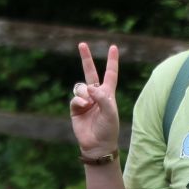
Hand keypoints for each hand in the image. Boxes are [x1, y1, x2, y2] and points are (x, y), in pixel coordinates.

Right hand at [70, 43, 121, 159]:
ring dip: (85, 93)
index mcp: (108, 94)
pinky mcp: (75, 108)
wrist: (97, 145)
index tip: (113, 47)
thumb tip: (90, 87)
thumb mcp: (110, 113)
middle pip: (90, 72)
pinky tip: (84, 107)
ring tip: (89, 104)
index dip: (112, 61)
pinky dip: (79, 101)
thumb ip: (102, 98)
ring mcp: (85, 101)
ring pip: (81, 87)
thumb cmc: (108, 129)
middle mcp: (96, 94)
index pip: (110, 74)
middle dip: (86, 58)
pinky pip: (75, 98)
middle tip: (82, 44)